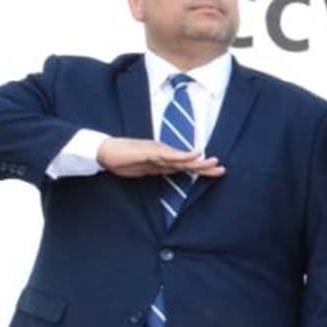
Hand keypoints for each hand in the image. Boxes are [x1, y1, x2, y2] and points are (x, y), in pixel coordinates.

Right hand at [96, 137, 222, 179]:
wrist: (104, 152)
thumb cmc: (121, 160)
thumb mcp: (144, 170)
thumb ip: (158, 171)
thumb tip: (170, 174)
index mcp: (162, 159)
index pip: (185, 166)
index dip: (200, 169)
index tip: (215, 172)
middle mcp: (163, 153)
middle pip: (188, 162)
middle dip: (205, 167)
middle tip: (223, 170)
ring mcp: (157, 151)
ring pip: (182, 159)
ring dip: (199, 162)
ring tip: (215, 163)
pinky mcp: (150, 151)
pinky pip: (170, 155)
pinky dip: (184, 155)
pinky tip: (196, 155)